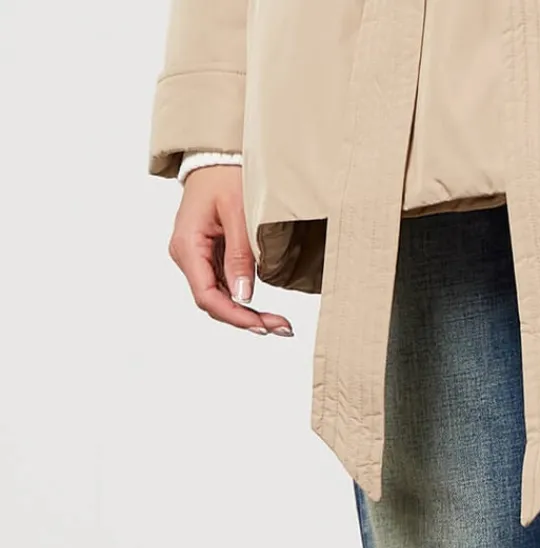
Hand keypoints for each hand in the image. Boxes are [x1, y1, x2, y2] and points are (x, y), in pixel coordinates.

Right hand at [168, 165, 293, 335]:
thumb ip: (240, 255)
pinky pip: (224, 287)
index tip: (264, 326)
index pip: (207, 296)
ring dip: (247, 314)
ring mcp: (196, 257)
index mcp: (187, 245)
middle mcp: (187, 255)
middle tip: (283, 327)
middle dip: (246, 319)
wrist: (218, 157)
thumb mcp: (238, 213)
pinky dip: (244, 301)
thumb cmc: (226, 176)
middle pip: (213, 302)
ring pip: (219, 298)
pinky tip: (266, 309)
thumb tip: (243, 296)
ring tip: (279, 323)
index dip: (235, 317)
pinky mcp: (208, 256)